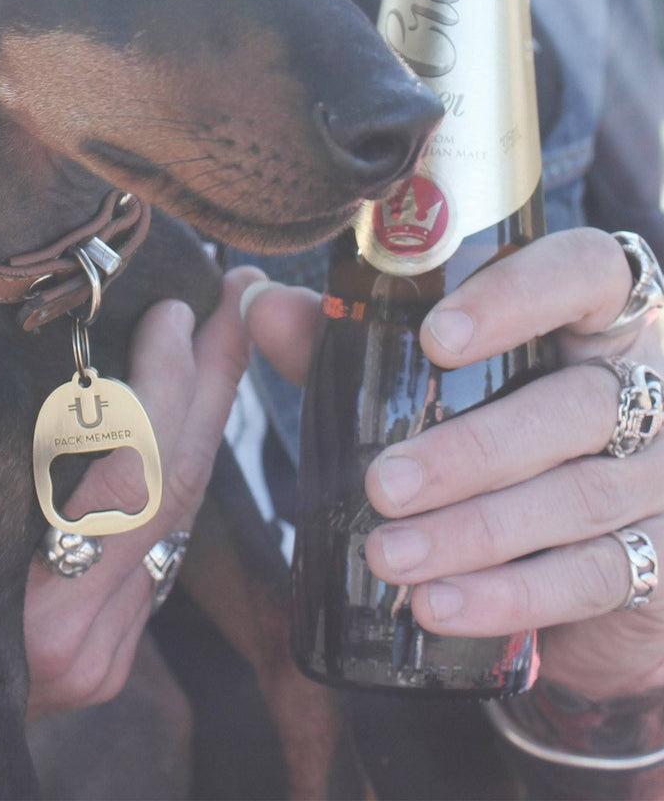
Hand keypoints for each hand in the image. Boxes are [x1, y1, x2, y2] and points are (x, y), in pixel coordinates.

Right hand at [0, 266, 260, 776]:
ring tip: (235, 328)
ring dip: (212, 417)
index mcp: (10, 613)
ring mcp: (106, 651)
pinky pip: (171, 538)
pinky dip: (188, 459)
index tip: (176, 313)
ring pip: (186, 518)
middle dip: (211, 389)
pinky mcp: (115, 638)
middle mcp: (79, 645)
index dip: (159, 395)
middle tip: (240, 302)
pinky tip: (198, 391)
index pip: (123, 489)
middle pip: (177, 498)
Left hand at [245, 227, 663, 702]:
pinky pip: (595, 577)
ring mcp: (659, 473)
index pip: (586, 272)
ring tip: (388, 554)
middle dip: (473, 448)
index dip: (519, 297)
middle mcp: (644, 384)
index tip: (434, 338)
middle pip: (578, 403)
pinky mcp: (660, 556)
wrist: (581, 539)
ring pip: (581, 496)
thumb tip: (254, 301)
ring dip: (476, 532)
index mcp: (590, 316)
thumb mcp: (423, 374)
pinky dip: (510, 596)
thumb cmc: (493, 420)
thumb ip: (348, 338)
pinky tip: (437, 606)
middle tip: (381, 483)